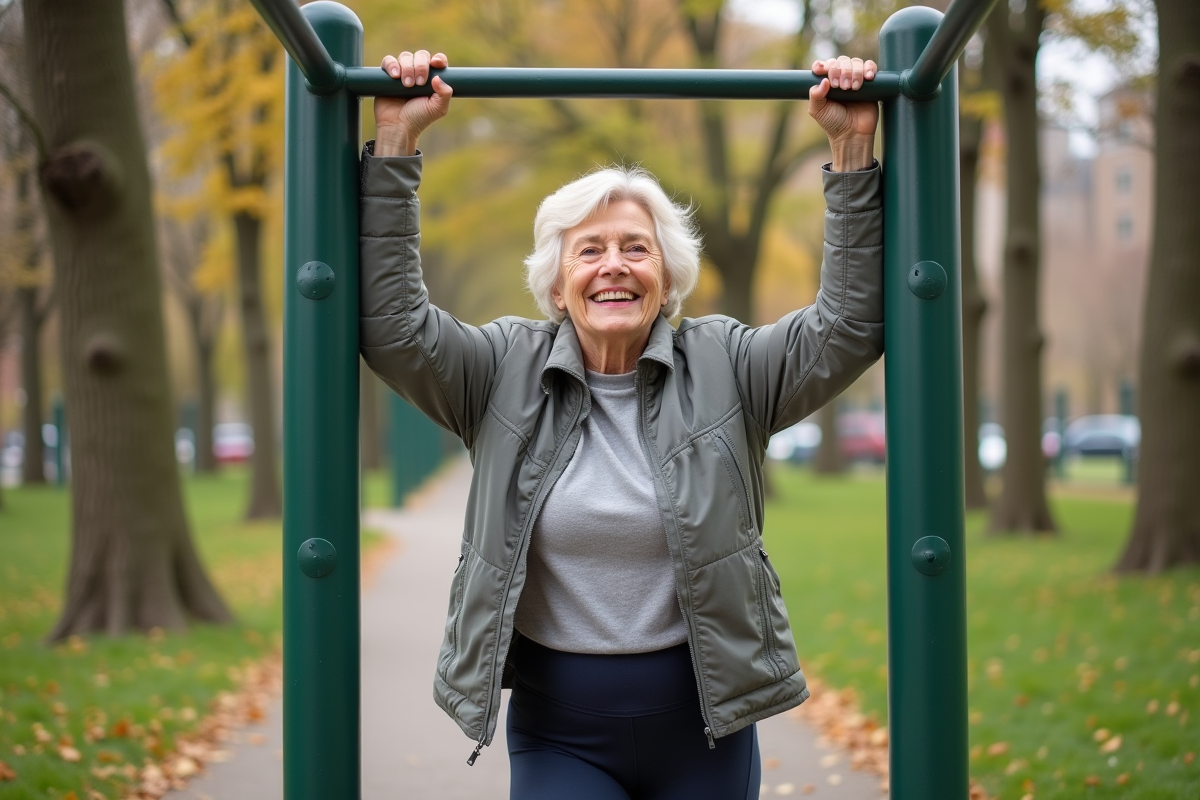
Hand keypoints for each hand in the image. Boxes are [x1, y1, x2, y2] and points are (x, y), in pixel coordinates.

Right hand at [374, 50, 452, 156]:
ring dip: (407, 68)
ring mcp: (403, 72)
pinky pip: (388, 60)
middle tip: (419, 83)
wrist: (397, 126)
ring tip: (407, 85)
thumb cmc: (419, 118)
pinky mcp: (387, 74)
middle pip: (421, 55)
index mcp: (433, 78)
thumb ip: (445, 94)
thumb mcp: (438, 108)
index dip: (439, 59)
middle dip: (421, 66)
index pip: (438, 61)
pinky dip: (392, 65)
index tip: (436, 64)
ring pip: (405, 56)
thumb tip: (438, 77)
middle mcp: (418, 72)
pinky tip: (394, 76)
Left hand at [808, 56, 878, 171]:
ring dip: (854, 72)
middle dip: (840, 70)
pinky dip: (869, 68)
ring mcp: (856, 79)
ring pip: (856, 62)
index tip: (821, 70)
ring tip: (852, 88)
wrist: (853, 135)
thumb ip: (815, 96)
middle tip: (841, 87)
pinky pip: (871, 67)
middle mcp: (842, 78)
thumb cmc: (833, 123)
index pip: (825, 66)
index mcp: (827, 82)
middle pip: (842, 61)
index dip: (823, 65)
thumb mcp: (818, 111)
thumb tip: (823, 80)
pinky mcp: (871, 83)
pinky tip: (868, 78)